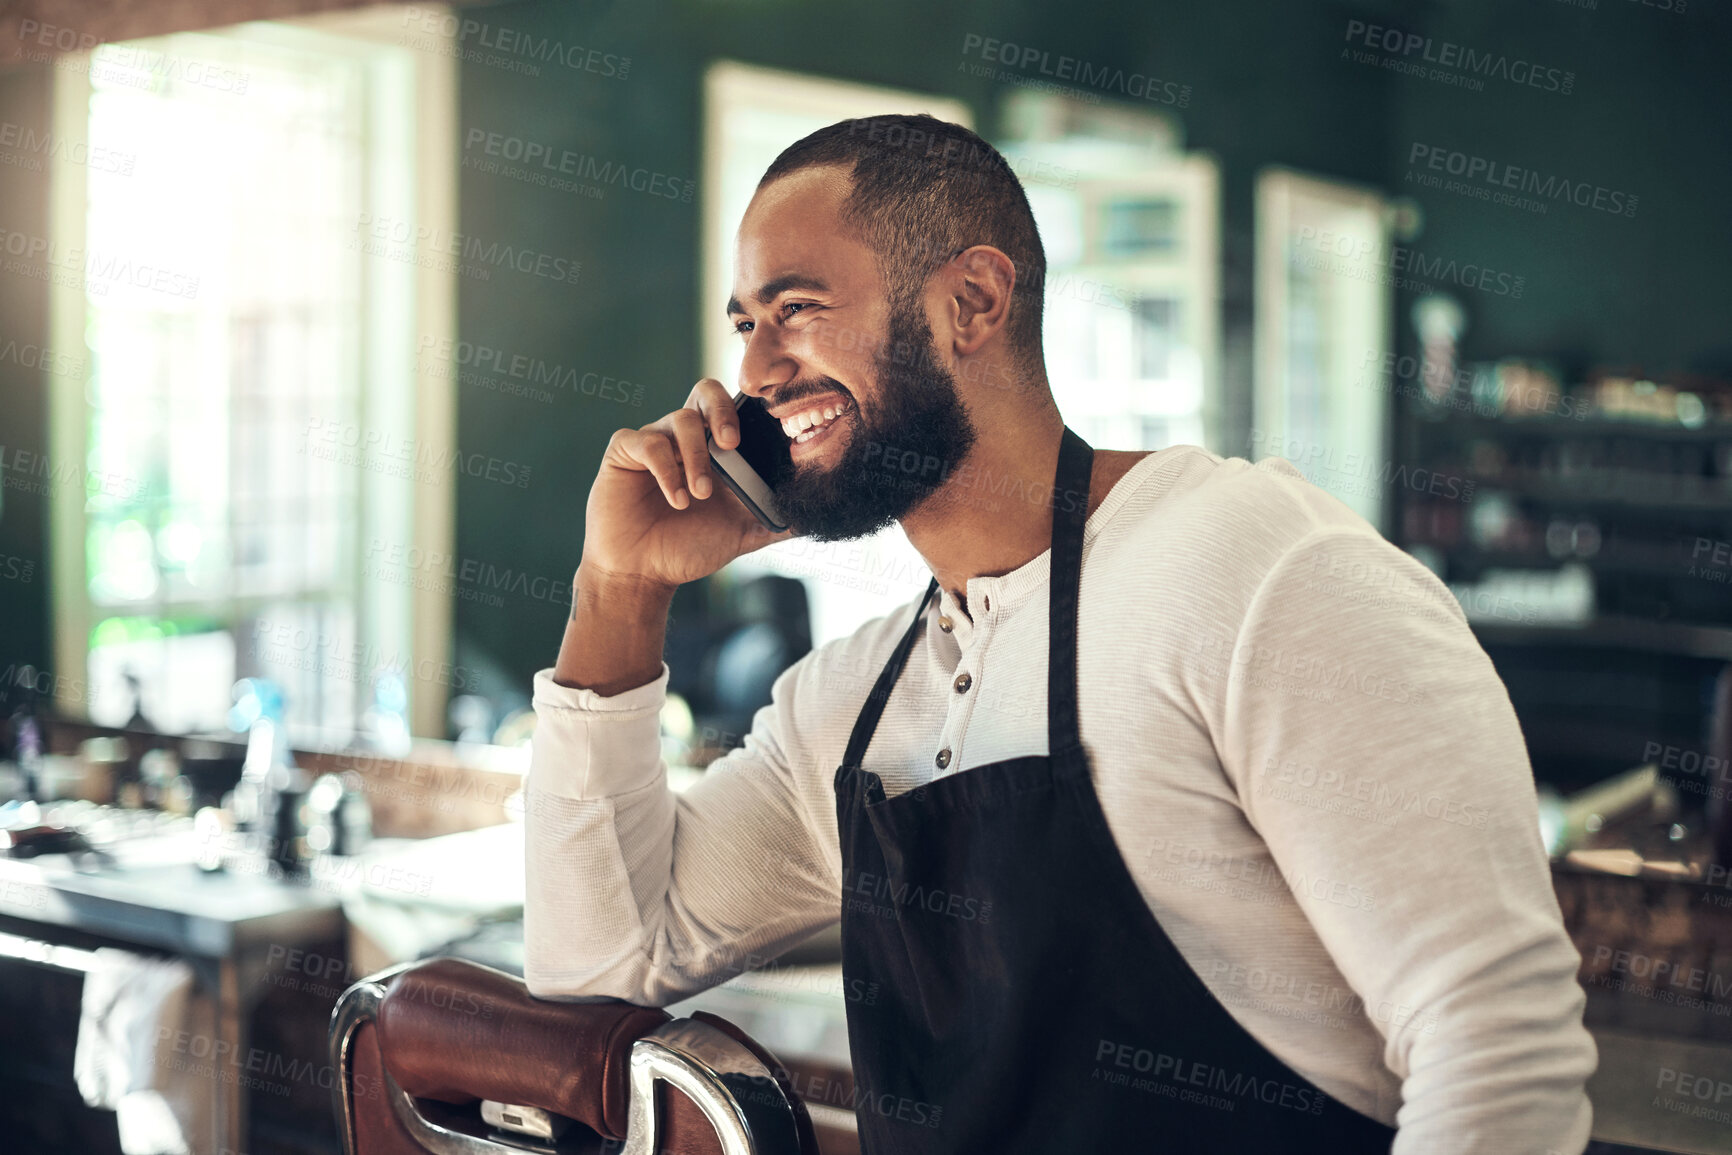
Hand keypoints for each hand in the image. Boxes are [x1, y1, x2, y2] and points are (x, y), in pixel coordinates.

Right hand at [579, 378, 793, 591]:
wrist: (643, 573)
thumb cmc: (689, 548)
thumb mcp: (742, 534)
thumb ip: (776, 522)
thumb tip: (816, 516)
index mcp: (715, 447)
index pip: (736, 408)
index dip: (752, 407)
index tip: (770, 423)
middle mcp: (686, 436)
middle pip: (706, 391)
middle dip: (723, 411)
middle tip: (732, 444)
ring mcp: (655, 440)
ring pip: (681, 420)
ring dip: (696, 456)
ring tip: (700, 494)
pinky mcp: (625, 452)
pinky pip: (646, 442)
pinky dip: (666, 470)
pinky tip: (676, 498)